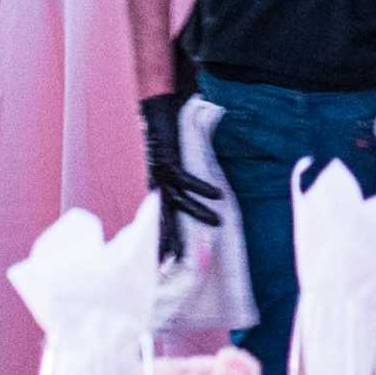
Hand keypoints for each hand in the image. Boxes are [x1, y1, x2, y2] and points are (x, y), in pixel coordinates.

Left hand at [138, 90, 220, 260]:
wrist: (156, 110)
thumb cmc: (168, 135)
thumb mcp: (174, 163)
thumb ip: (183, 179)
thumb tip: (204, 194)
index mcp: (158, 190)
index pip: (160, 222)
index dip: (163, 242)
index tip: (166, 264)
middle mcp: (158, 186)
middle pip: (165, 220)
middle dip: (172, 242)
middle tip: (178, 263)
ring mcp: (162, 174)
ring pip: (181, 202)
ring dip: (199, 214)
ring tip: (218, 224)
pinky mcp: (170, 160)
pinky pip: (188, 179)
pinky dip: (204, 188)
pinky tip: (219, 197)